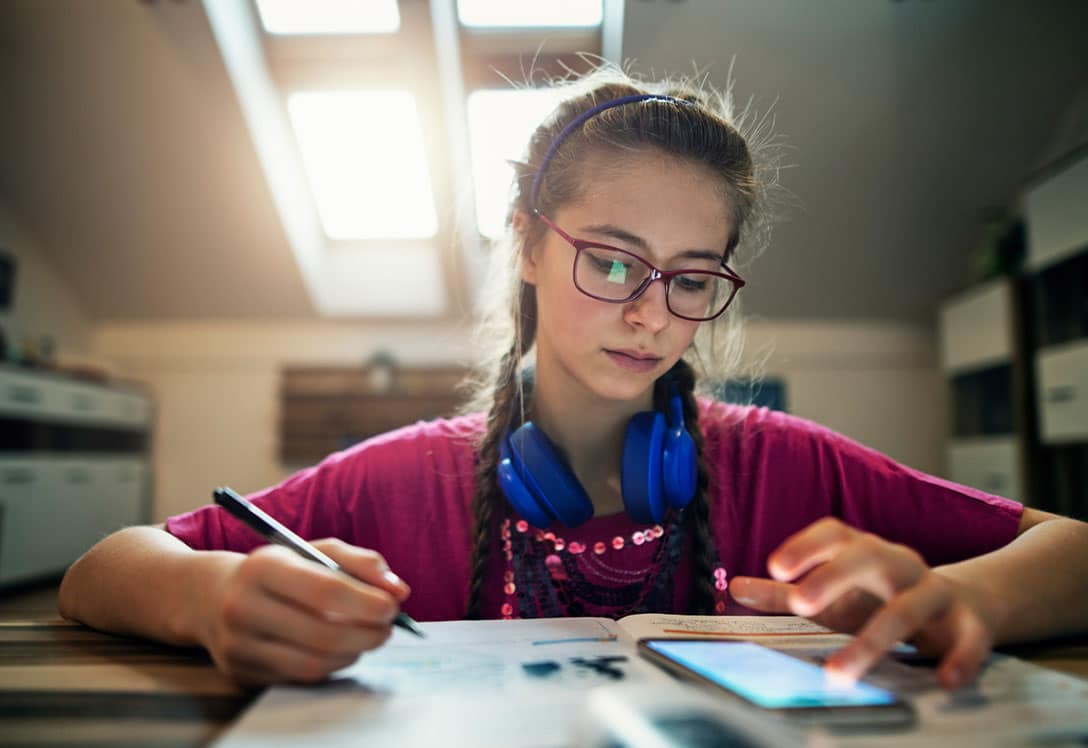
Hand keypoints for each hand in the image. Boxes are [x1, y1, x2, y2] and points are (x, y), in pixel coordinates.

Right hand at [197, 539, 409, 684]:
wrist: (210, 596)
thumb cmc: (276, 570)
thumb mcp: (313, 550)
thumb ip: (360, 562)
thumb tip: (397, 590)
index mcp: (263, 568)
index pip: (325, 591)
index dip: (366, 603)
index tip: (392, 606)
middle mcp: (244, 607)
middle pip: (323, 634)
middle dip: (367, 634)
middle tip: (387, 627)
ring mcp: (239, 645)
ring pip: (314, 663)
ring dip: (353, 653)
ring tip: (365, 637)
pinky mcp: (242, 673)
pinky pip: (301, 677)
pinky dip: (331, 666)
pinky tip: (339, 650)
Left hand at [728, 518, 994, 688]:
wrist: (964, 605)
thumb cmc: (880, 598)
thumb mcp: (833, 596)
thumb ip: (784, 593)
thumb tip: (734, 587)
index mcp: (865, 551)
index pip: (835, 533)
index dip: (806, 546)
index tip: (776, 566)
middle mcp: (900, 564)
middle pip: (870, 556)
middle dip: (835, 577)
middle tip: (801, 603)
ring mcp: (937, 592)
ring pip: (909, 605)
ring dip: (876, 638)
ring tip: (840, 672)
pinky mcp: (970, 625)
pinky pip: (970, 640)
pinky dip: (960, 658)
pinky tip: (944, 680)